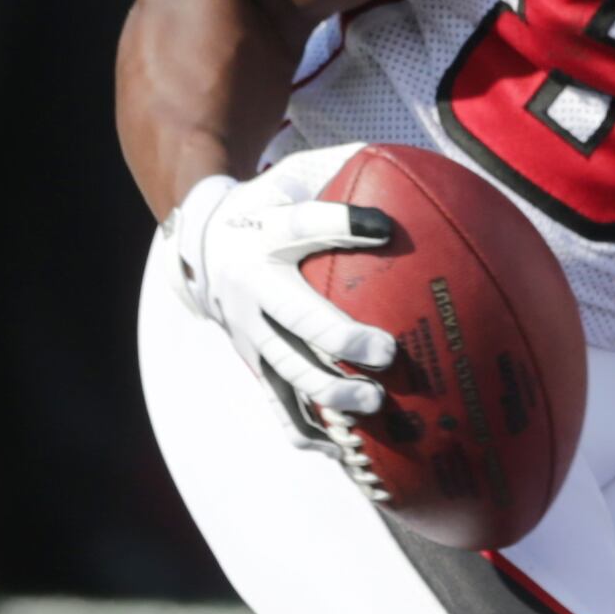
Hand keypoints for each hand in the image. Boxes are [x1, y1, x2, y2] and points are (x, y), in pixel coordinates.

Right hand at [166, 147, 399, 420]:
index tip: (383, 228)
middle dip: (339, 338)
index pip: (304, 223)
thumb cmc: (271, 205)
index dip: (342, 224)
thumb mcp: (294, 173)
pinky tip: (346, 453)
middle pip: (295, 317)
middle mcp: (253, 286)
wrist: (200, 244)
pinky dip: (308, 432)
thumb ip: (344, 165)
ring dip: (330, 392)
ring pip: (287, 369)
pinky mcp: (252, 364)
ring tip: (375, 404)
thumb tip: (414, 160)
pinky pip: (278, 405)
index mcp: (267, 232)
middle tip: (386, 352)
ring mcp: (250, 332)